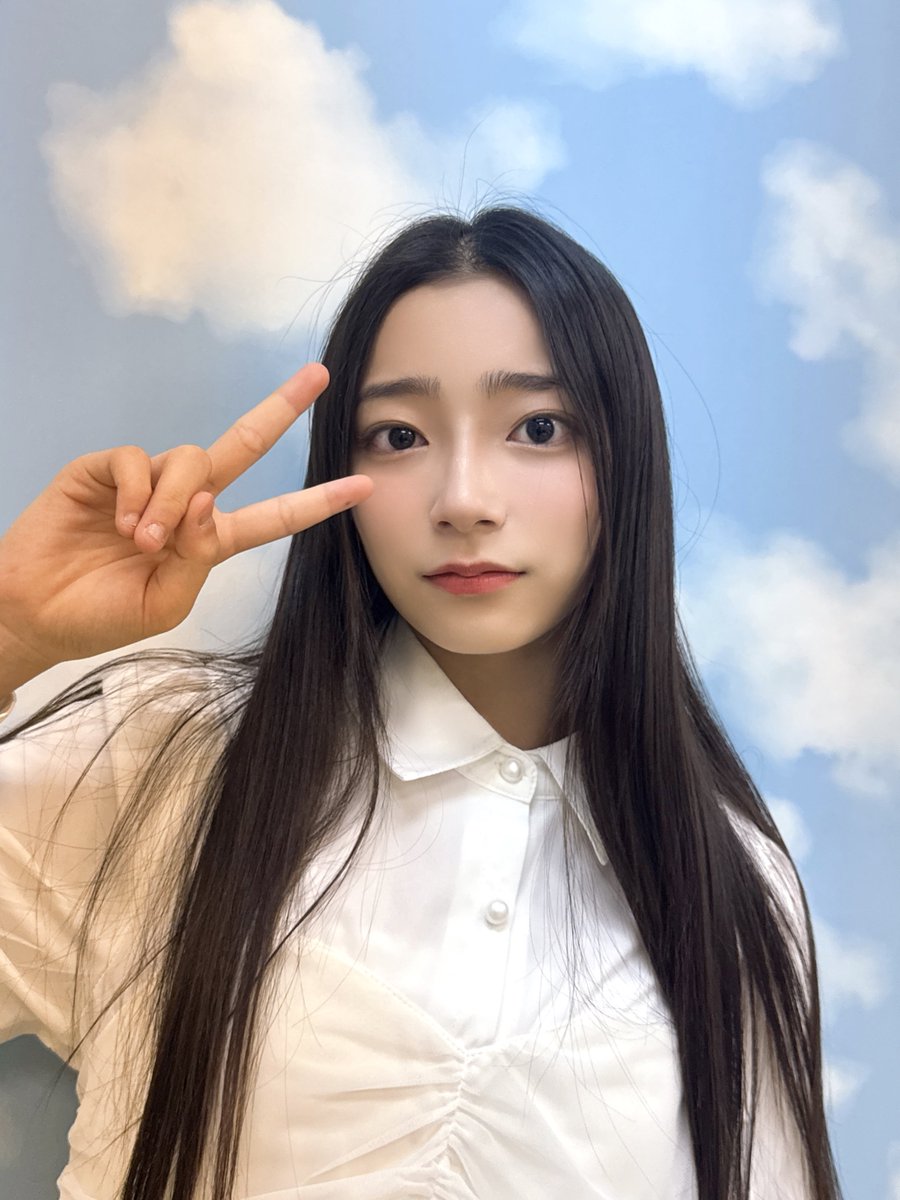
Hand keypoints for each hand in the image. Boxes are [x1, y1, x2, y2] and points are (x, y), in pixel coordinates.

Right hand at [0, 363, 372, 678]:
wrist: (34, 614)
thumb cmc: (101, 615)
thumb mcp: (165, 603)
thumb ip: (197, 556)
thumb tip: (210, 500)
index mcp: (208, 541)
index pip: (273, 516)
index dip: (316, 502)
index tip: (363, 486)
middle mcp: (185, 503)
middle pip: (241, 447)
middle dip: (280, 410)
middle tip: (319, 376)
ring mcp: (145, 483)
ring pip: (190, 460)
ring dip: (174, 499)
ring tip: (144, 541)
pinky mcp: (104, 471)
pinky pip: (138, 458)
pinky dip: (138, 490)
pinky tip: (122, 523)